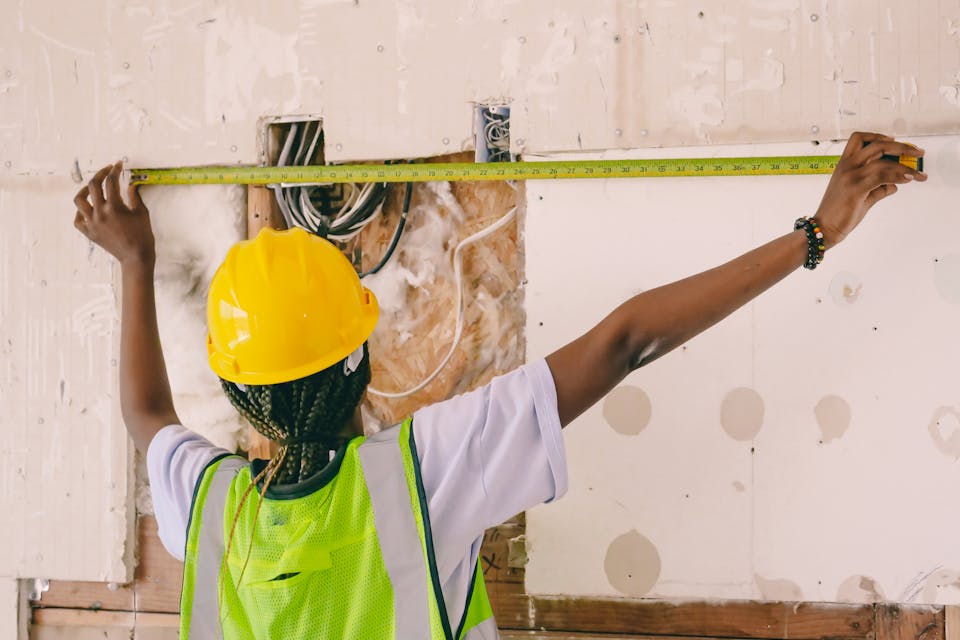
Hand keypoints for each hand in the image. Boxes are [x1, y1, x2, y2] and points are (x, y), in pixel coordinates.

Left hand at [74, 161, 155, 265]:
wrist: (136, 257)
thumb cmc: (142, 236)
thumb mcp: (142, 213)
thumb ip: (135, 196)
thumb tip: (130, 185)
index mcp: (114, 207)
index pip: (111, 181)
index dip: (115, 170)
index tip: (118, 164)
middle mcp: (100, 213)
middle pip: (93, 185)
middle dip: (100, 174)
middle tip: (107, 170)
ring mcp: (92, 223)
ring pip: (79, 200)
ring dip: (84, 191)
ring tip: (91, 188)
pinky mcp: (89, 233)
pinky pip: (78, 219)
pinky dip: (81, 212)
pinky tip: (88, 209)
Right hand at [814, 132, 925, 246]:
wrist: (824, 227)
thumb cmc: (839, 213)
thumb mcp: (861, 196)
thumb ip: (878, 188)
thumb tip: (894, 184)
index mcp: (844, 164)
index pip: (860, 139)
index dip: (878, 136)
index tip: (894, 141)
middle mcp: (847, 166)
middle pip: (877, 144)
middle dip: (902, 146)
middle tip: (918, 152)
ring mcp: (850, 176)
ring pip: (883, 161)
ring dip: (906, 166)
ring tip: (919, 174)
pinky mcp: (856, 188)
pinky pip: (882, 176)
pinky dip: (899, 176)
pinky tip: (908, 180)